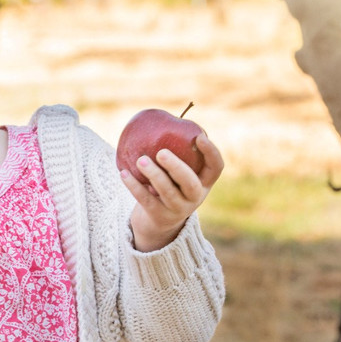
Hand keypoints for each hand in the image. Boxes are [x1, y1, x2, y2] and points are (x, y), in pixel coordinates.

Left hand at [121, 131, 222, 251]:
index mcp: (204, 182)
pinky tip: (124, 173)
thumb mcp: (181, 174)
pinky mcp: (159, 216)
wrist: (161, 222)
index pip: (216, 168)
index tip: (199, 136)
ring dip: (153, 175)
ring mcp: (178, 209)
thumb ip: (180, 153)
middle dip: (176, 167)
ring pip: (167, 192)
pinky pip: (145, 200)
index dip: (211, 152)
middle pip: (190, 183)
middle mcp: (195, 197)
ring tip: (140, 160)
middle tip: (161, 152)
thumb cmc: (172, 186)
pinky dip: (134, 186)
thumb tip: (165, 119)